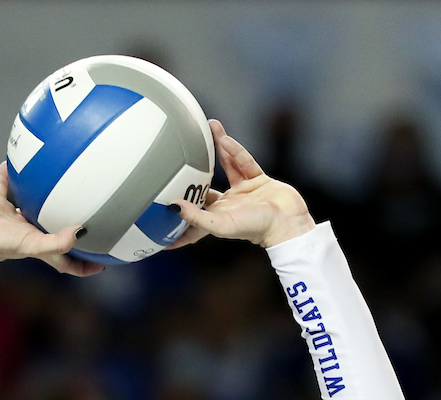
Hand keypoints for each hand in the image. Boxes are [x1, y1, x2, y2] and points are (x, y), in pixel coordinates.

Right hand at [0, 164, 104, 275]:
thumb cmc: (1, 245)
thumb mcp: (33, 245)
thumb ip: (58, 242)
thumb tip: (82, 231)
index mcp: (40, 246)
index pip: (66, 259)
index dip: (84, 264)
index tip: (103, 262)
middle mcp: (29, 232)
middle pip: (53, 231)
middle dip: (69, 227)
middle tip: (88, 214)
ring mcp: (11, 217)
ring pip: (31, 204)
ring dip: (41, 195)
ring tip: (56, 179)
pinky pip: (3, 185)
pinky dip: (6, 174)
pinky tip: (11, 159)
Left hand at [169, 120, 315, 249]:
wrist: (287, 221)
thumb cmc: (254, 228)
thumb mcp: (221, 224)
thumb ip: (196, 217)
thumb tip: (172, 207)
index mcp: (216, 218)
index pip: (190, 216)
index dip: (174, 215)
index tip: (154, 213)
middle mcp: (227, 204)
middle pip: (205, 185)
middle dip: (192, 172)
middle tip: (174, 156)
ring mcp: (243, 191)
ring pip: (225, 165)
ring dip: (216, 148)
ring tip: (203, 129)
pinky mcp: (258, 179)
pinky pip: (243, 161)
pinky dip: (234, 150)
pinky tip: (223, 136)